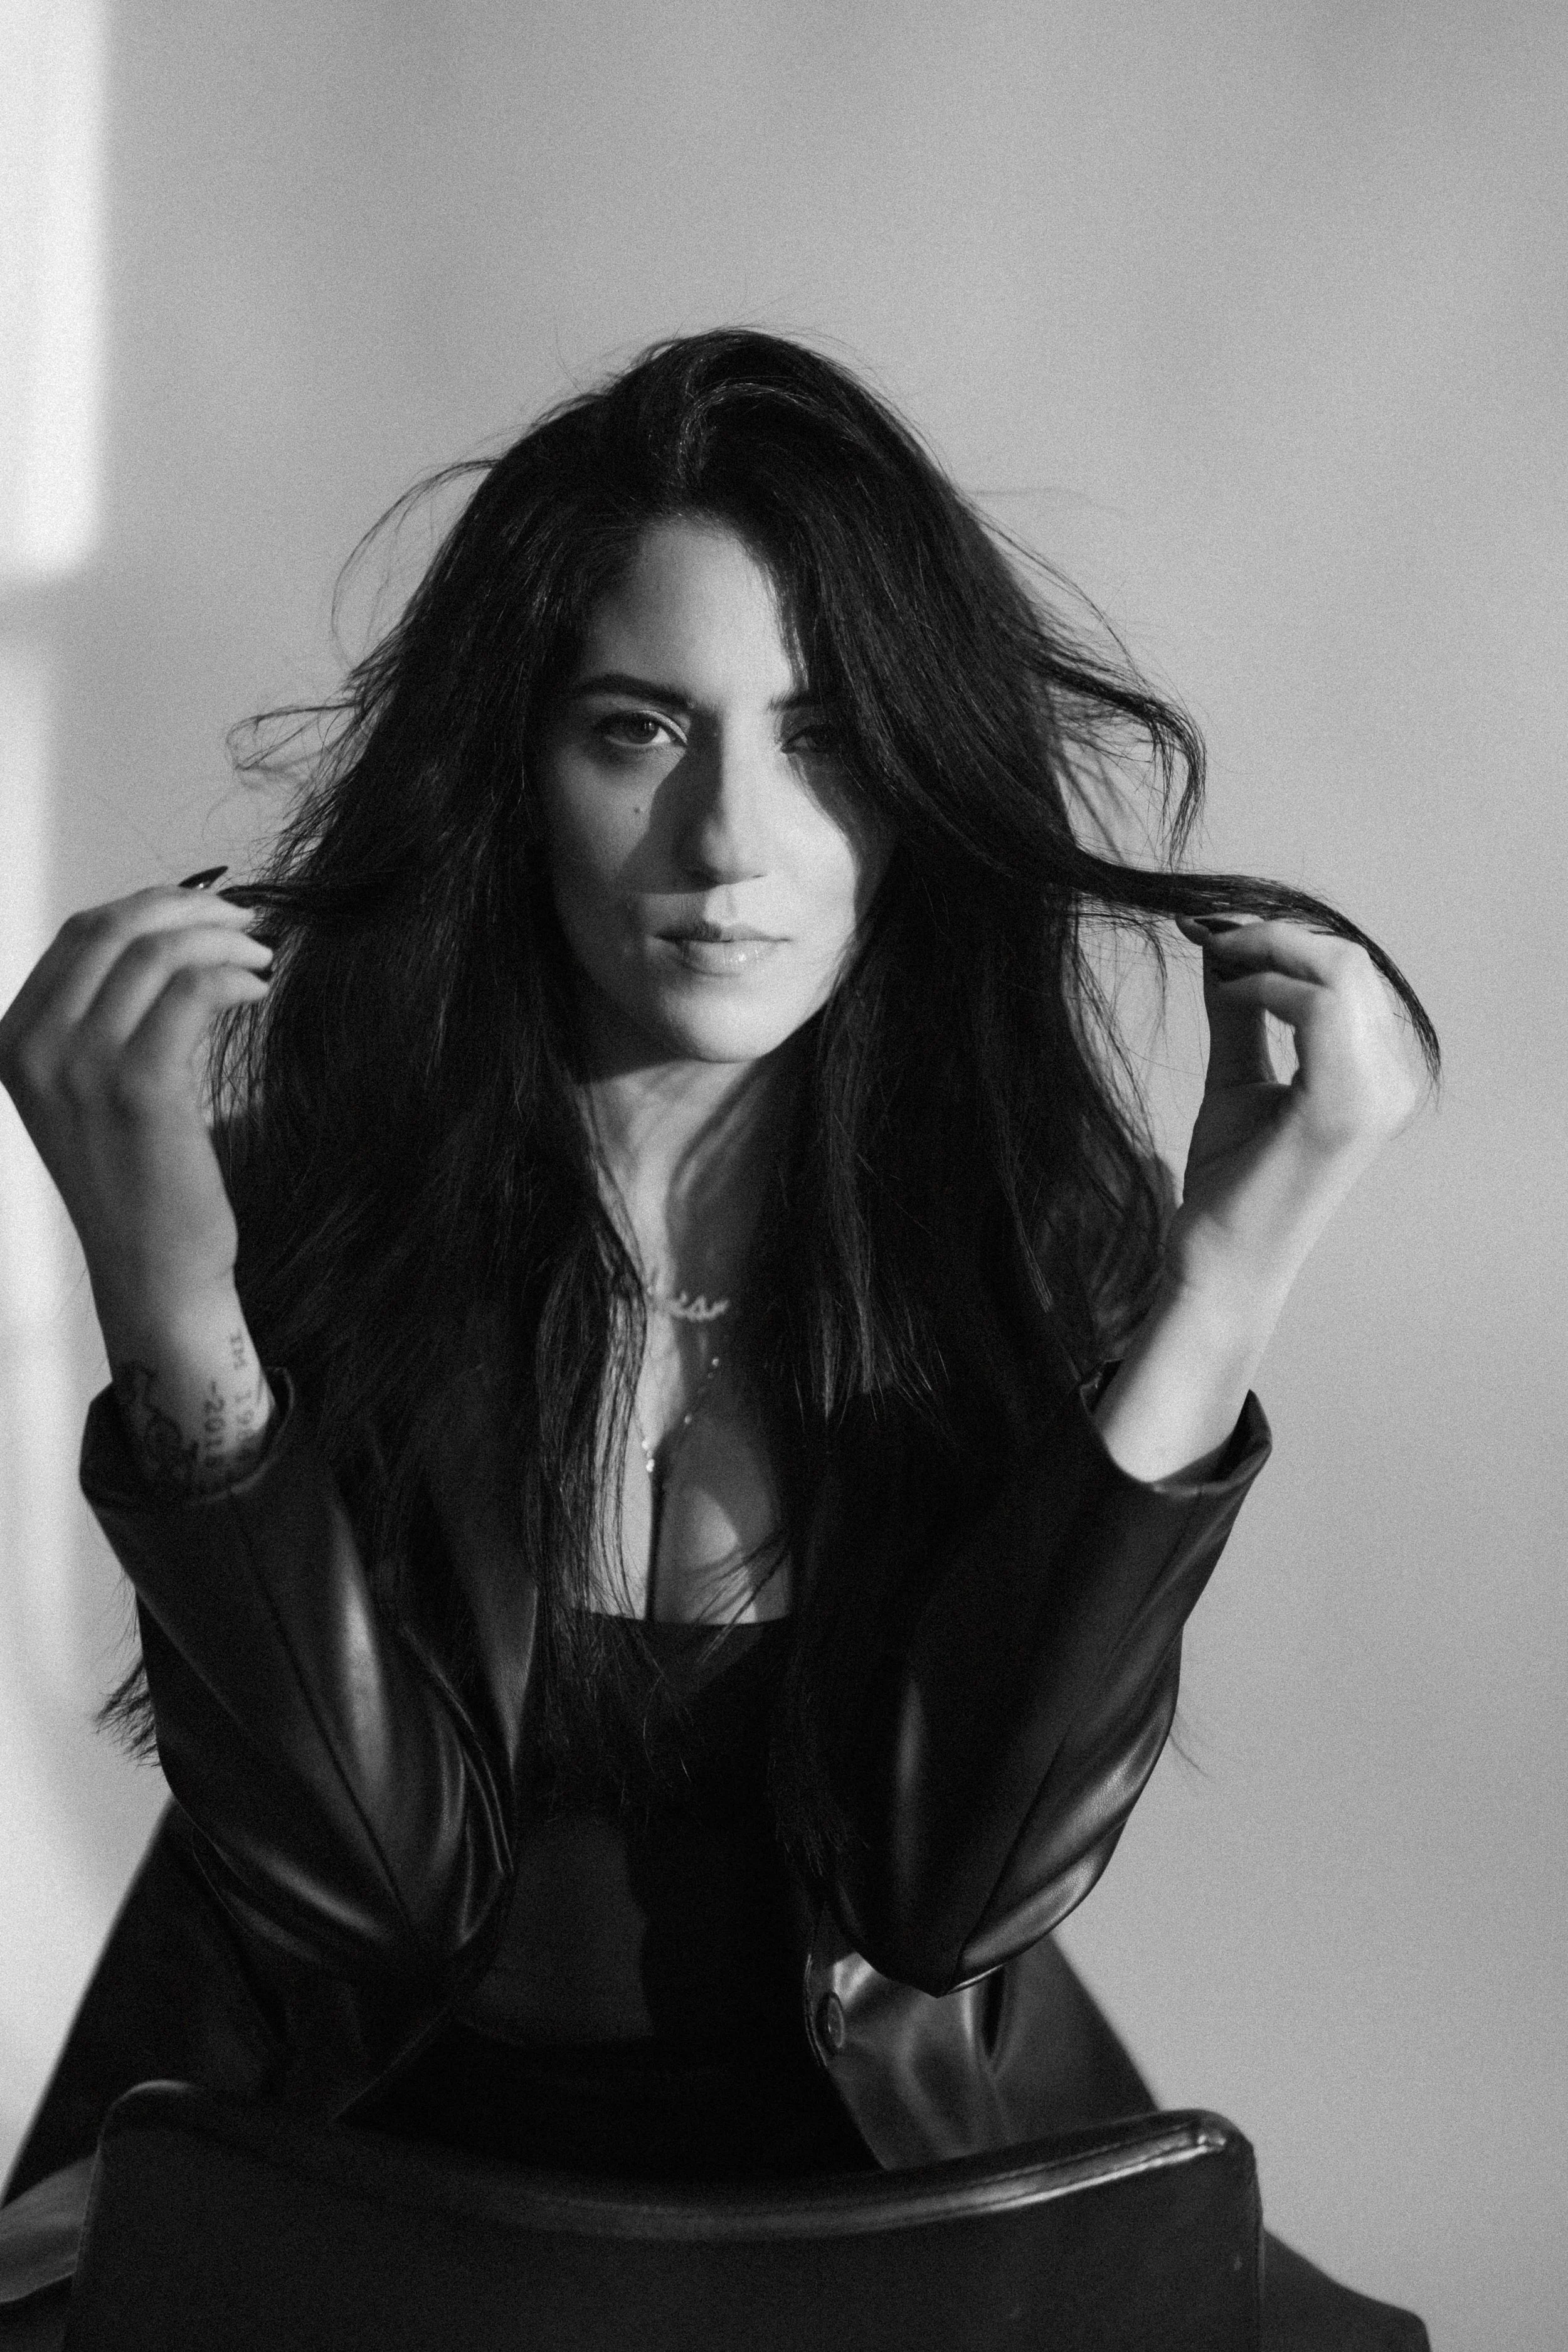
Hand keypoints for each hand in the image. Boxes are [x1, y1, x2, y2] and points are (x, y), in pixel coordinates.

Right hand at [0, 881, 273, 1326]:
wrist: (152, 1270)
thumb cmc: (138, 1180)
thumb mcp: (90, 1090)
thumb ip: (102, 1019)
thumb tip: (163, 936)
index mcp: (15, 1040)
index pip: (80, 934)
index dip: (150, 905)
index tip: (206, 908)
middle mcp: (34, 1047)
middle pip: (112, 929)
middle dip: (188, 907)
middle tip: (245, 920)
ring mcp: (80, 1067)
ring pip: (154, 953)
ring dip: (221, 938)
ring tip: (262, 956)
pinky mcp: (139, 1088)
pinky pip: (190, 992)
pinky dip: (232, 974)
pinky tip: (259, 989)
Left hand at [1168, 914, 1422, 1315]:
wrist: (1220, 1260)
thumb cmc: (1231, 1179)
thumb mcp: (1237, 1074)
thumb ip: (1241, 1009)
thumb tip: (1219, 943)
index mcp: (1378, 1073)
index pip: (1349, 973)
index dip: (1282, 938)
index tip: (1213, 930)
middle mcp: (1393, 1080)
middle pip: (1349, 960)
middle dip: (1274, 934)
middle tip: (1208, 935)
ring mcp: (1377, 1093)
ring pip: (1339, 970)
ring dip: (1268, 950)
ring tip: (1215, 959)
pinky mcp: (1343, 1106)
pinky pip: (1316, 1007)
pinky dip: (1266, 986)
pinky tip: (1228, 993)